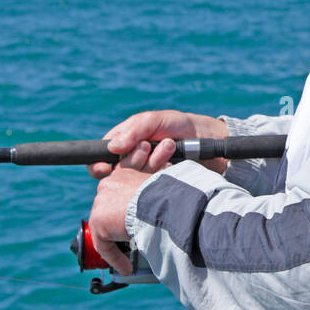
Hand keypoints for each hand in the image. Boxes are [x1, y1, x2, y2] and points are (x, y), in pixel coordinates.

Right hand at [86, 110, 228, 178]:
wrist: (212, 142)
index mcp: (126, 141)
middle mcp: (133, 159)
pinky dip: (159, 178)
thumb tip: (112, 148)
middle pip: (115, 173)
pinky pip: (150, 189)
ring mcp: (146, 173)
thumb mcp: (156, 121)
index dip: (98, 164)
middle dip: (126, 168)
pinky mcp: (159, 185)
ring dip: (150, 167)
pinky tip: (173, 165)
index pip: (102, 156)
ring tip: (170, 149)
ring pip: (133, 182)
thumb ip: (134, 130)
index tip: (105, 169)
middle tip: (143, 159)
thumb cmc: (182, 126)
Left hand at [87, 141, 161, 274]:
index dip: (126, 212)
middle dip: (118, 228)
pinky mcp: (98, 221)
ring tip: (129, 260)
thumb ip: (159, 194)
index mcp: (125, 174)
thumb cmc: (173, 195)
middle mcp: (109, 185)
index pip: (120, 195)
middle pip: (109, 211)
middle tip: (131, 242)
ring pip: (105, 229)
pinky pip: (104, 245)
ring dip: (117, 245)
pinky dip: (114, 257)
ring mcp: (101, 202)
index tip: (133, 225)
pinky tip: (126, 267)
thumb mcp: (165, 189)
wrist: (166, 203)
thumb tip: (174, 200)